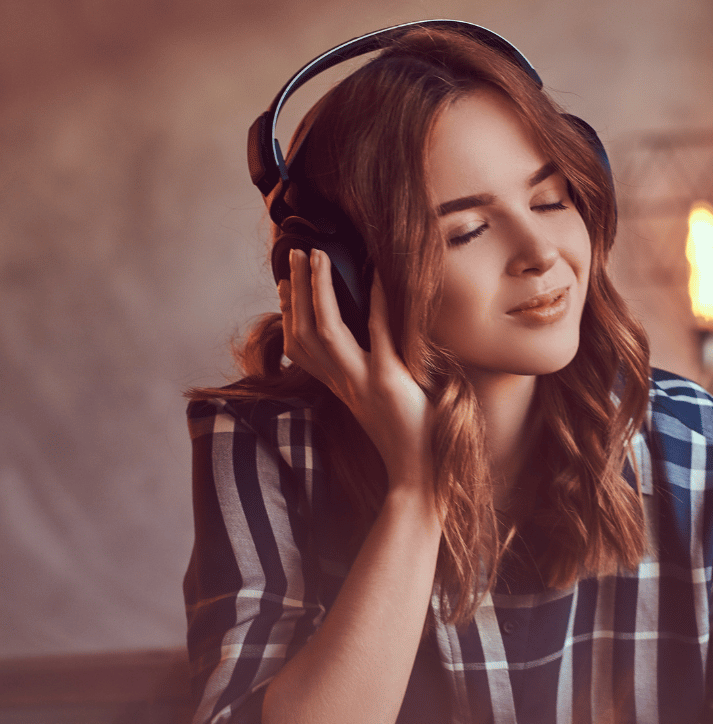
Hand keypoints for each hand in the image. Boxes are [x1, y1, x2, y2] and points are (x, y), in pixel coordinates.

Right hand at [278, 249, 433, 492]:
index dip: (287, 314)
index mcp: (338, 387)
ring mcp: (363, 381)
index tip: (283, 285)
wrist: (417, 470)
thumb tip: (368, 344)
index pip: (298, 347)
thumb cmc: (405, 436)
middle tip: (297, 254)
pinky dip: (377, 303)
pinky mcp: (389, 381)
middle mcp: (343, 383)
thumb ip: (364, 375)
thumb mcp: (375, 402)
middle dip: (297, 291)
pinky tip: (378, 276)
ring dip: (319, 291)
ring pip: (327, 331)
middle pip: (303, 332)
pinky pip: (379, 334)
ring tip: (319, 256)